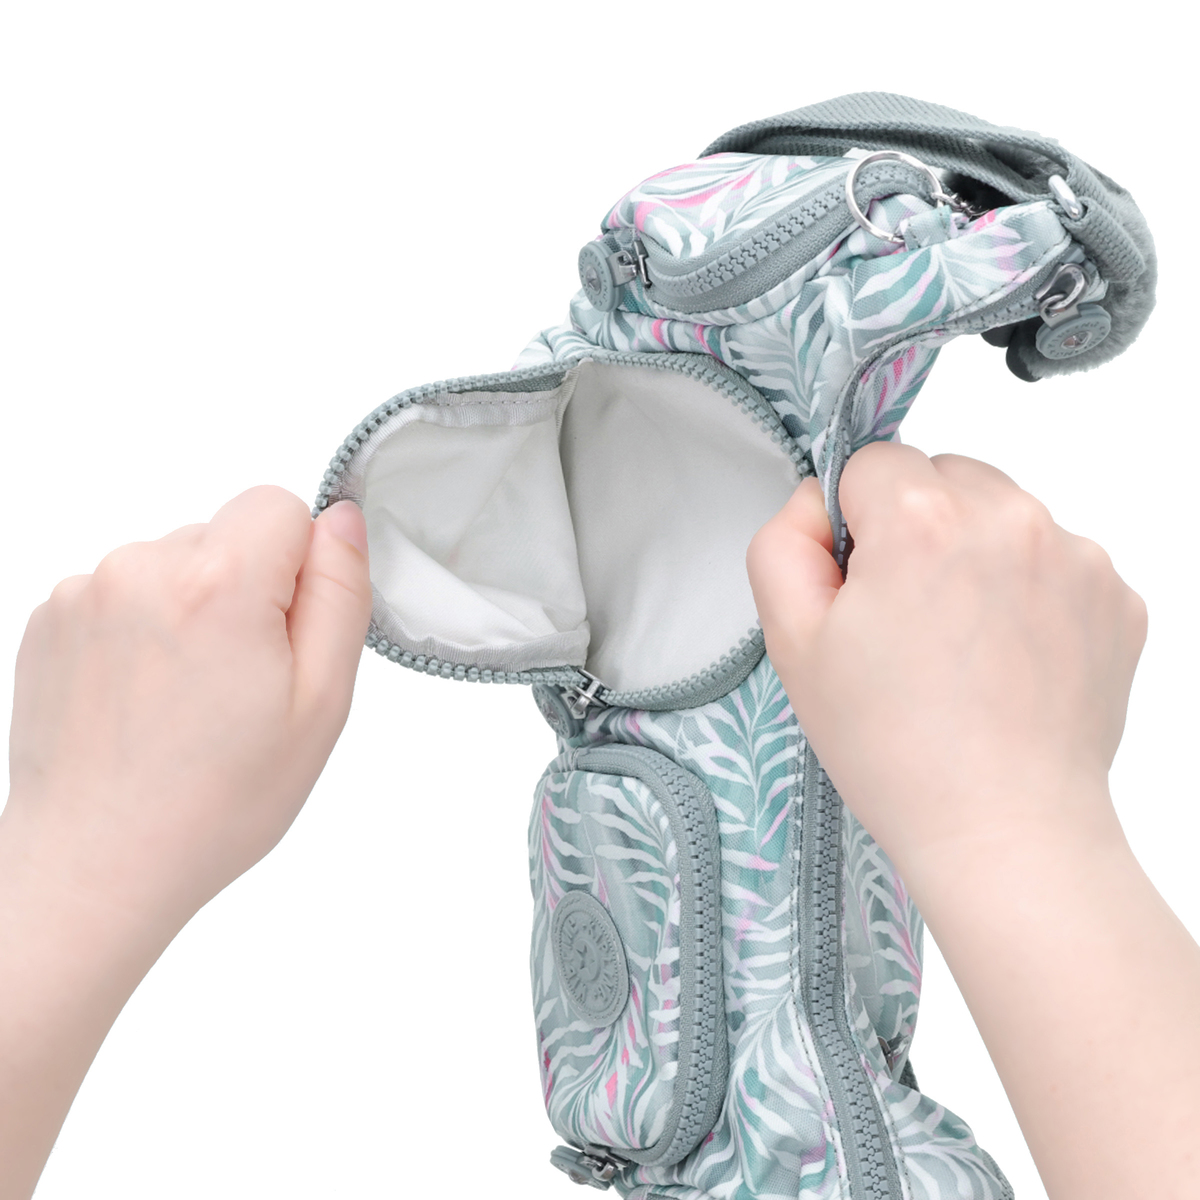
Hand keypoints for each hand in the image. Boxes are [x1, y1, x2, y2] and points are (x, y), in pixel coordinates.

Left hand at [0, 487, 371, 1199]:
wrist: (96, 865)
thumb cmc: (213, 802)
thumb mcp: (320, 704)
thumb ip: (339, 593)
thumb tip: (340, 519)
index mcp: (216, 584)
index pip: (281, 504)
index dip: (300, 567)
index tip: (285, 635)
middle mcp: (140, 569)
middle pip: (226, 534)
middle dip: (246, 590)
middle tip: (240, 683)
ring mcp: (86, 592)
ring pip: (175, 563)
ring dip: (193, 609)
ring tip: (188, 698)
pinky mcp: (50, 618)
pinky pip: (124, 591)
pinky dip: (144, 629)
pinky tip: (147, 697)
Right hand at [747, 445, 1199, 1199]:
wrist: (1004, 830)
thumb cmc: (898, 750)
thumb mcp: (792, 643)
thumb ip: (783, 543)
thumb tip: (818, 501)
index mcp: (923, 522)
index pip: (870, 462)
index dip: (853, 527)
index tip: (863, 588)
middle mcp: (1011, 520)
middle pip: (942, 475)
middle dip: (916, 530)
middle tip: (908, 620)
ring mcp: (1075, 556)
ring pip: (1000, 512)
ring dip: (974, 554)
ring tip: (960, 643)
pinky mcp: (1116, 595)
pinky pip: (1052, 556)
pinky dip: (1026, 589)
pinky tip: (1005, 656)